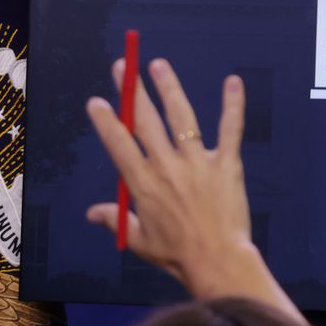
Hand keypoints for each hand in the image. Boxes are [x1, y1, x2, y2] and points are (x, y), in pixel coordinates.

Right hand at [84, 57, 293, 315]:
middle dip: (132, 91)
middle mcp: (167, 166)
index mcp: (143, 183)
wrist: (218, 261)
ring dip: (169, 88)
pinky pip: (230, 129)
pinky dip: (233, 105)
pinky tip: (233, 82)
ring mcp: (198, 162)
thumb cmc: (176, 254)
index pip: (118, 143)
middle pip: (146, 121)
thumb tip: (92, 213)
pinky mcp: (226, 164)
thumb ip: (114, 220)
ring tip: (158, 65)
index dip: (106, 120)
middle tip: (123, 67)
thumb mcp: (138, 239)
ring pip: (181, 117)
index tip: (96, 102)